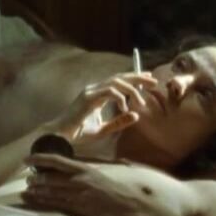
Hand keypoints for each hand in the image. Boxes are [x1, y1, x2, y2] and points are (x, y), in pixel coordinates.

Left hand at [21, 153, 149, 215]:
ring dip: (37, 191)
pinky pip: (59, 204)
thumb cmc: (120, 188)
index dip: (39, 159)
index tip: (27, 159)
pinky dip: (46, 202)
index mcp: (85, 169)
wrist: (133, 205)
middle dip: (35, 178)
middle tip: (27, 179)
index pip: (56, 161)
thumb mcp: (103, 172)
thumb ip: (88, 169)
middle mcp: (79, 180)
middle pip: (50, 178)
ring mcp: (79, 195)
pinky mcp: (81, 208)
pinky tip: (38, 201)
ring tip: (27, 190)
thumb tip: (76, 166)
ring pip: (52, 192)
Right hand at [41, 71, 158, 149]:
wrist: (60, 138)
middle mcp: (93, 89)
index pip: (118, 81)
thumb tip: (136, 115)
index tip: (149, 79)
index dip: (134, 78)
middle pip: (119, 77)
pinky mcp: (88, 98)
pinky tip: (125, 108)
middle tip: (154, 82)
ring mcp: (90, 92)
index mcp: (97, 94)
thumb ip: (119, 122)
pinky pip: (109, 91)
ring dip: (132, 89)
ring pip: (116, 82)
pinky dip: (120, 97)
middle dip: (138, 78)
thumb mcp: (104, 129)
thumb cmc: (78, 134)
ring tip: (142, 100)